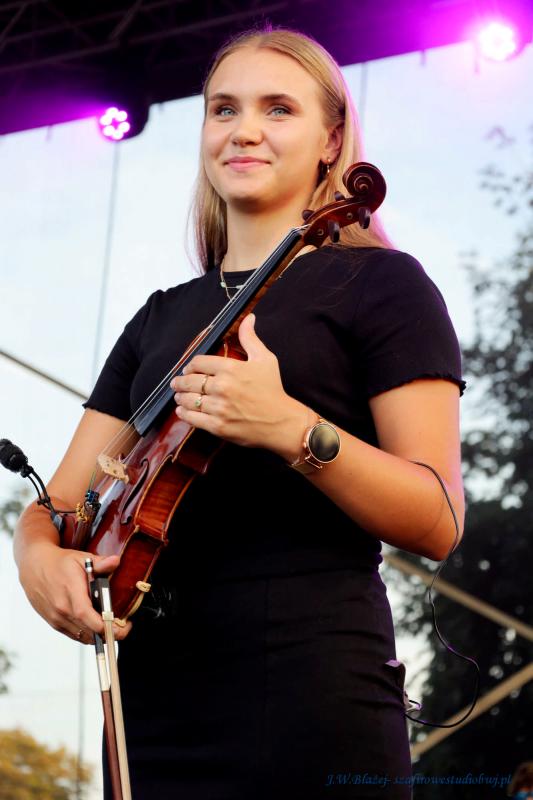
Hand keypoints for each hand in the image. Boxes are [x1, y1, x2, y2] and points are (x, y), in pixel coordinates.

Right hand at [18, 543, 131, 644]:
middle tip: (123, 627)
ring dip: (98, 636)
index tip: (121, 626)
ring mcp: (56, 618)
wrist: (35, 567)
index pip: (87, 615)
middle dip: (109, 633)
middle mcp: (62, 608)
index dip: (105, 625)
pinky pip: (74, 635)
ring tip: (111, 626)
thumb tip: (115, 561)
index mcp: (71, 591)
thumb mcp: (82, 558)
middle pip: (88, 630)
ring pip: (82, 636)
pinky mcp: (54, 623)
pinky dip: (87, 634)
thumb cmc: (60, 563)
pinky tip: (95, 625)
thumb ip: (100, 563)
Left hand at [170, 313, 308, 459]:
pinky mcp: (218, 426)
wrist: (282, 422)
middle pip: (190, 381)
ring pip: (189, 399)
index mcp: (231, 368)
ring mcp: (219, 408)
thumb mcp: (265, 359)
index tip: (188, 369)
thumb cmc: (273, 389)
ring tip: (179, 396)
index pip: (198, 362)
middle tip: (177, 383)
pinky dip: (184, 413)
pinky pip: (192, 418)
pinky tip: (182, 410)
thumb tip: (249, 318)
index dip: (190, 365)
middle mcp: (222, 387)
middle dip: (180, 382)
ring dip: (180, 397)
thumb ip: (250, 338)